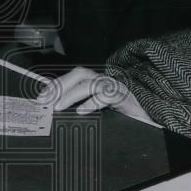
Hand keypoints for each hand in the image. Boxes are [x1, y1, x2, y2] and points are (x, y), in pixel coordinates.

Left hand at [36, 66, 152, 123]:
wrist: (150, 116)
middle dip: (60, 85)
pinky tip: (82, 111)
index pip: (73, 77)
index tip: (41, 96)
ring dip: (71, 94)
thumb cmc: (123, 115)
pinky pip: (107, 95)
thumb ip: (82, 108)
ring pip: (90, 83)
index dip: (56, 83)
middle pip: (80, 74)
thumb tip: (58, 113)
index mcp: (97, 82)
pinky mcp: (125, 97)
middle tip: (45, 101)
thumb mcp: (99, 111)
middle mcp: (104, 81)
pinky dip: (93, 102)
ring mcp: (115, 87)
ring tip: (59, 107)